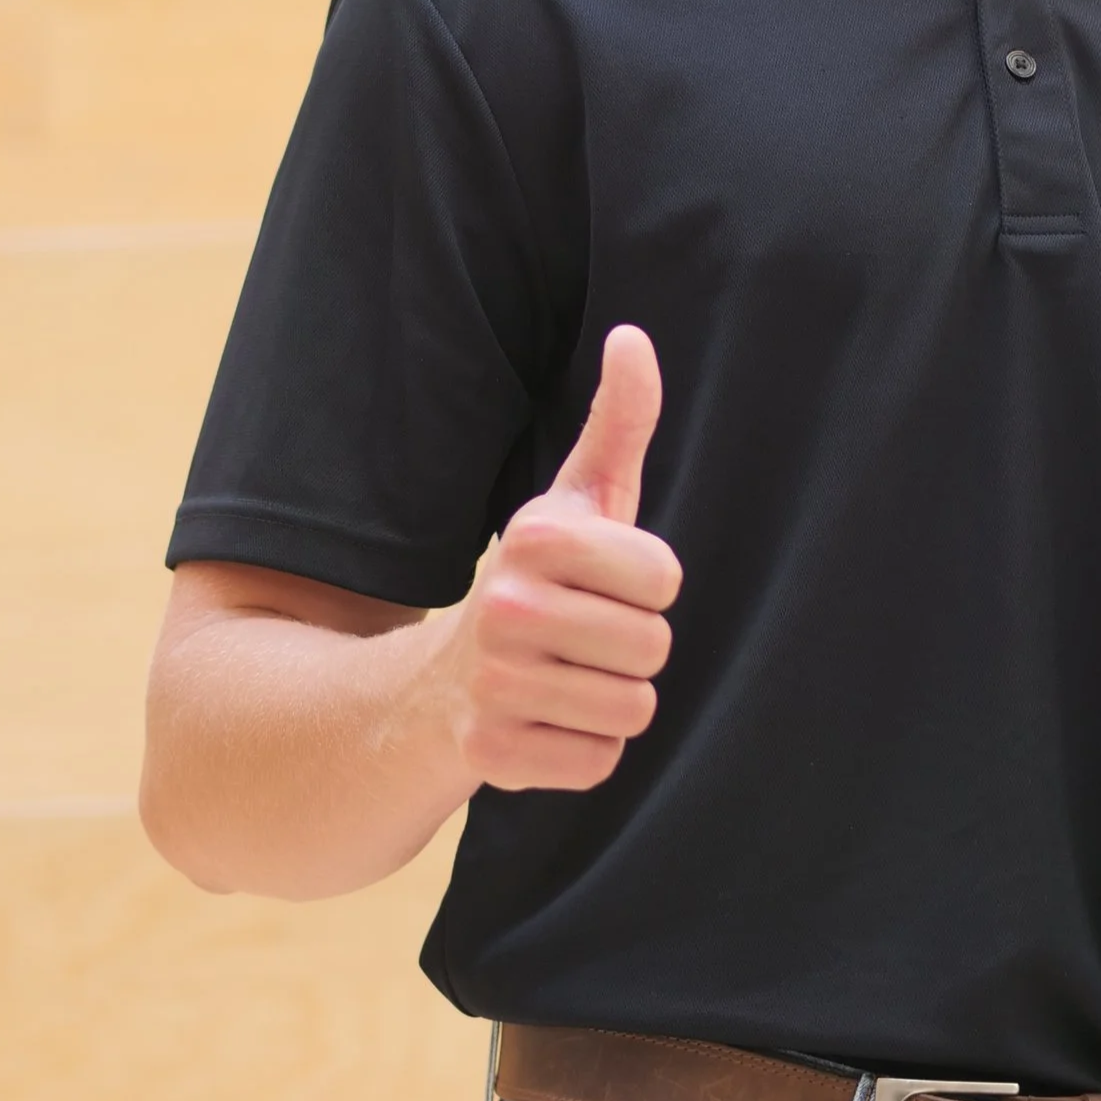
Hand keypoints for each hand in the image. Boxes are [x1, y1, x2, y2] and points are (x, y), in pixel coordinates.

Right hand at [436, 324, 681, 792]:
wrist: (437, 687)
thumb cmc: (540, 581)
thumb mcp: (579, 499)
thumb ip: (618, 422)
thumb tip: (633, 336)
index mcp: (535, 536)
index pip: (664, 578)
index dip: (647, 588)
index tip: (604, 585)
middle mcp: (505, 604)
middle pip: (653, 648)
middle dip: (633, 650)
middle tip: (583, 639)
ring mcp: (493, 682)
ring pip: (632, 710)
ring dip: (610, 702)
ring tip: (566, 679)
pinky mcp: (489, 754)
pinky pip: (598, 763)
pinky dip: (583, 752)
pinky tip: (546, 724)